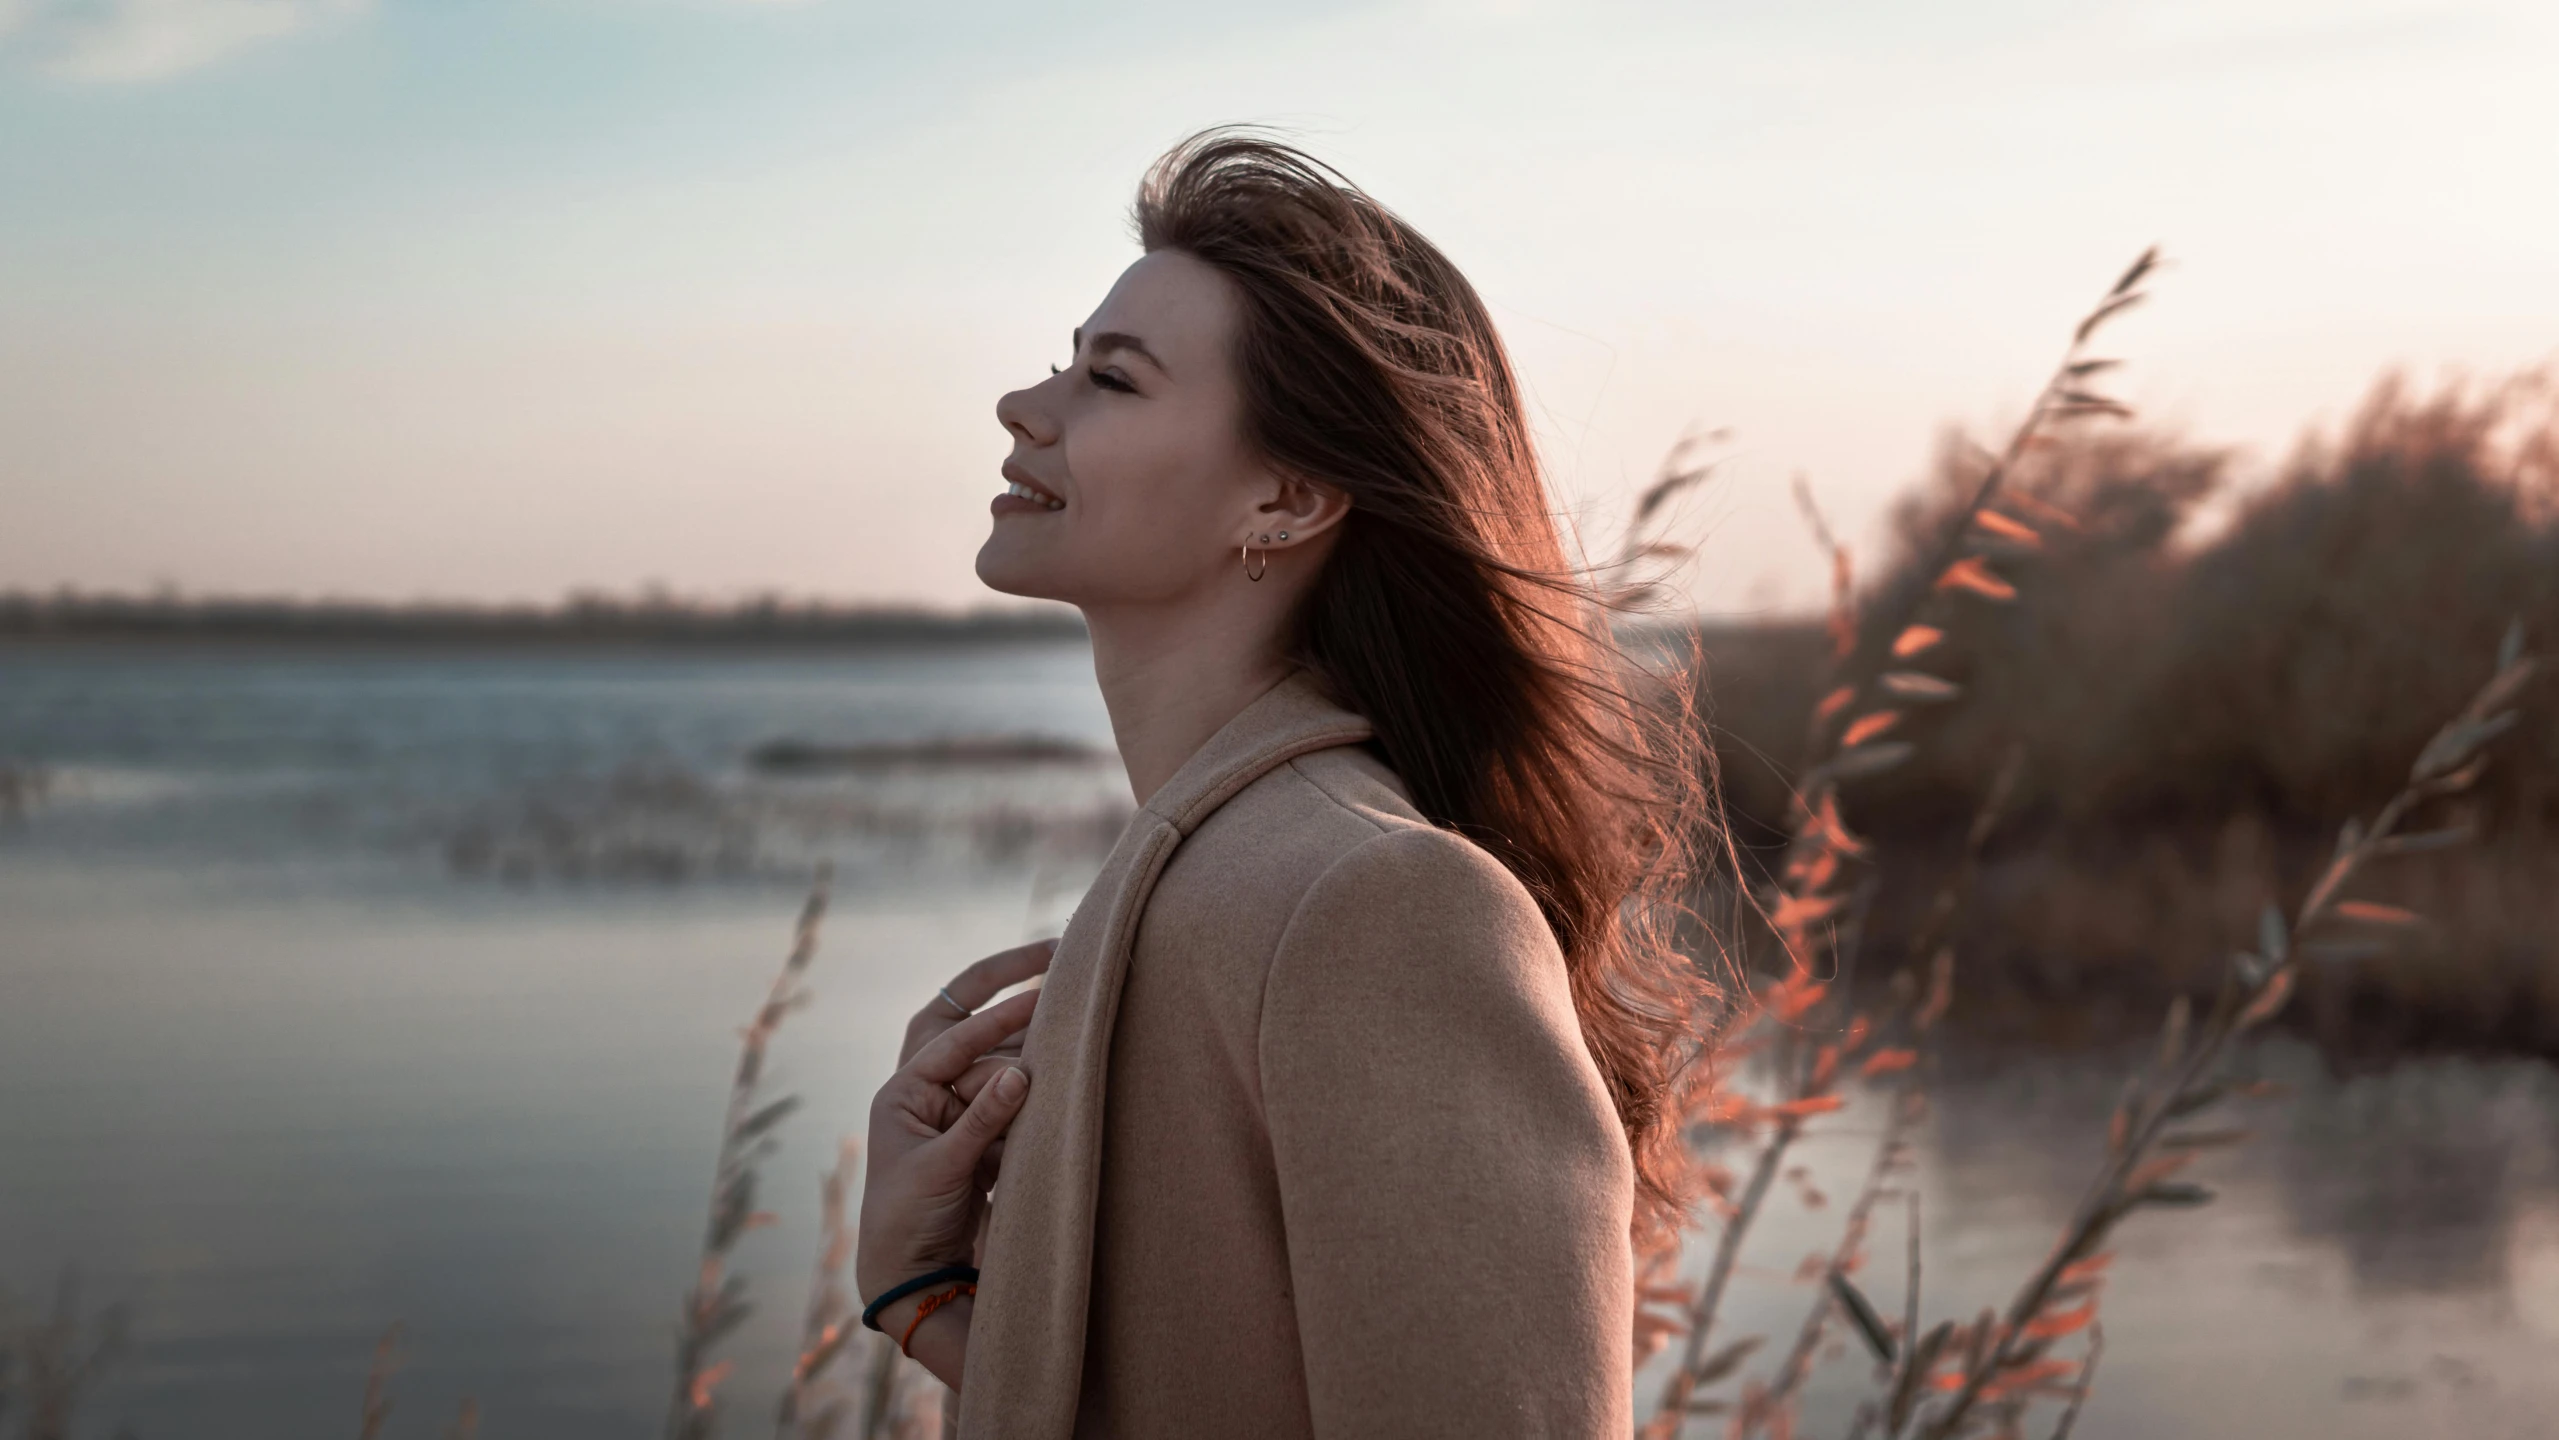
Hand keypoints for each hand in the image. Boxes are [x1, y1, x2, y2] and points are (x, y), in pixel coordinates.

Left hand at [856, 945, 1052, 1375]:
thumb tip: (1022, 1071)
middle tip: (1057, 952)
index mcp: (903, 1093)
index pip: (954, 1034)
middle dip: (1005, 987)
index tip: (1046, 988)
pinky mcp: (983, 1138)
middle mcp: (927, 1093)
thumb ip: (983, 1121)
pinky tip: (1069, 1073)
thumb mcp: (940, 1170)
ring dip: (1031, 1044)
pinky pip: (1013, 1098)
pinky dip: (1039, 1087)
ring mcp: (956, 1113)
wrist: (911, 1281)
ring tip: (1075, 1021)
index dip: (1001, 1011)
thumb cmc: (906, 1223)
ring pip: (997, 1060)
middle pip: (966, 1022)